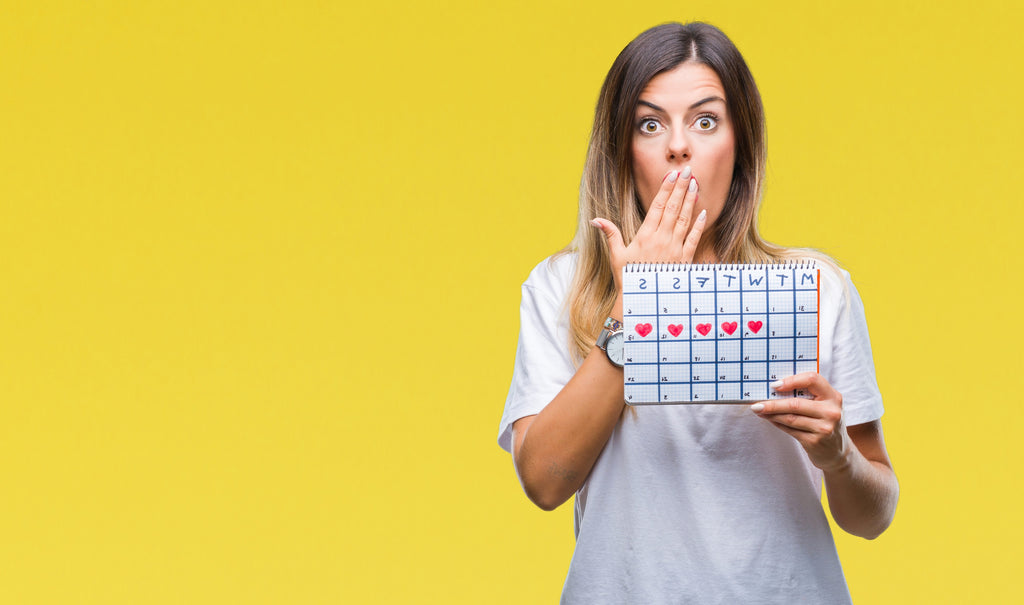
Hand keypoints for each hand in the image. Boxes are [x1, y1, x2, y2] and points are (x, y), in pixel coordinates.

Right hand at [591, 167, 706, 291]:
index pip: (657, 207)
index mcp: (644, 236)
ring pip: (684, 220)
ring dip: (690, 201)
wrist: (643, 300)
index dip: (665, 190)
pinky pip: (693, 239)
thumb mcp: (616, 255)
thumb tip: (596, 220)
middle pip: (672, 208)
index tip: (671, 175)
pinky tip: (703, 212)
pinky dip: (699, 225)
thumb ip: (610, 234)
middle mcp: (661, 239)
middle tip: (688, 171)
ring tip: (695, 185)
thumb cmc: (628, 278)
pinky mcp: (684, 259)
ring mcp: (674, 249)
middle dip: (680, 188)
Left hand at [750, 372, 851, 472]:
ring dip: (771, 414)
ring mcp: (824, 428)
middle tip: (756, 403)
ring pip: (790, 418)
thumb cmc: (825, 423)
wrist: (837, 452)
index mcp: (833, 397)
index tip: (774, 385)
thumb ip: (808, 395)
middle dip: (772, 403)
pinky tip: (769, 419)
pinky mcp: (815, 442)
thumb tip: (776, 388)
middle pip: (795, 403)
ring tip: (759, 410)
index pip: (812, 380)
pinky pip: (790, 430)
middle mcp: (831, 412)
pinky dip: (777, 423)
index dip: (791, 380)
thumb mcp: (825, 406)